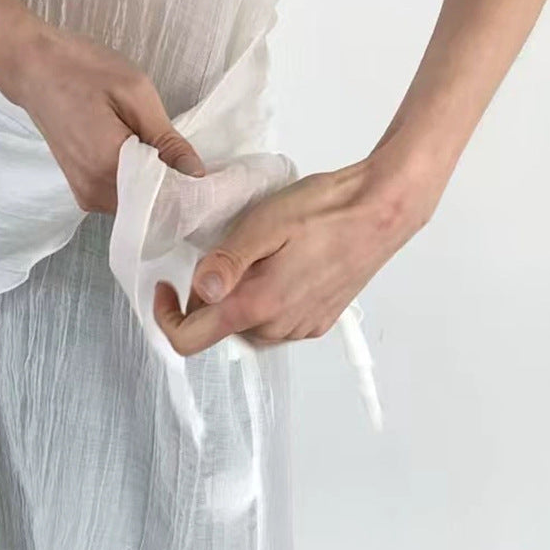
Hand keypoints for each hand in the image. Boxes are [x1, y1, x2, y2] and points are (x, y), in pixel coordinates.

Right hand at [4, 20, 204, 213]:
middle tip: (192, 161)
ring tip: (168, 156)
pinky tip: (146, 160)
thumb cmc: (83, 71)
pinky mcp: (82, 192)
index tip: (215, 178)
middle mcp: (95, 194)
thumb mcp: (135, 94)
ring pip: (138, 206)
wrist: (34, 68)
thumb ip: (167, 140)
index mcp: (108, 169)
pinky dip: (139, 186)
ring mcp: (86, 196)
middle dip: (176, 190)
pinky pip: (123, 199)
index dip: (192, 191)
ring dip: (157, 188)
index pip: (165, 200)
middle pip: (151, 208)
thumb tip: (198, 174)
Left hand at [154, 152, 440, 355]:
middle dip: (209, 300)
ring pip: (248, 327)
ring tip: (257, 256)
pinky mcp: (319, 322)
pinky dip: (266, 301)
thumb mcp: (264, 223)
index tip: (166, 286)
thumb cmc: (324, 209)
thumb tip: (198, 292)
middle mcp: (278, 328)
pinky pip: (276, 323)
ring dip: (239, 300)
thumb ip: (227, 262)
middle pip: (219, 330)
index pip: (190, 340)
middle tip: (222, 254)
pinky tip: (282, 266)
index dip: (166, 317)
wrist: (384, 210)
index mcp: (257, 306)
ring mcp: (302, 328)